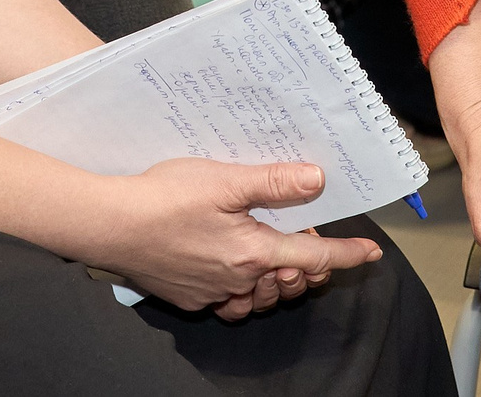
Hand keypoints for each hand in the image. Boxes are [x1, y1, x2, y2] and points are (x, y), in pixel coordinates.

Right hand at [89, 158, 381, 318]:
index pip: (314, 256)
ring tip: (274, 253)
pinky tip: (233, 268)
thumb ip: (273, 183)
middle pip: (290, 281)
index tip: (372, 254)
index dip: (347, 255)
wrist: (109, 226)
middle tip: (304, 234)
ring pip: (260, 296)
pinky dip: (242, 289)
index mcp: (253, 252)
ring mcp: (212, 292)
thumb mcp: (224, 180)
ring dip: (276, 279)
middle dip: (306, 264)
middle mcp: (237, 280)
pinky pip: (228, 301)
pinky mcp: (189, 296)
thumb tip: (318, 180)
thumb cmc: (162, 198)